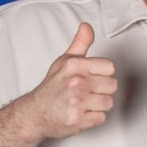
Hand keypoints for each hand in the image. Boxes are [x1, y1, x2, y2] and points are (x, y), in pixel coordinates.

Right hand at [23, 23, 117, 139]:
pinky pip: (101, 118)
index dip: (103, 74)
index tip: (92, 77)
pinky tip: (81, 113)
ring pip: (108, 102)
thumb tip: (87, 26)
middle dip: (102, 90)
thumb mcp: (64, 61)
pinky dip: (92, 118)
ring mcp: (77, 102)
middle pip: (112, 86)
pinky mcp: (78, 120)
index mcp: (74, 65)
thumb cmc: (52, 87)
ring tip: (84, 103)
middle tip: (87, 91)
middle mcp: (76, 83)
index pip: (110, 67)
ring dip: (98, 105)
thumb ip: (80, 43)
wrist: (34, 113)